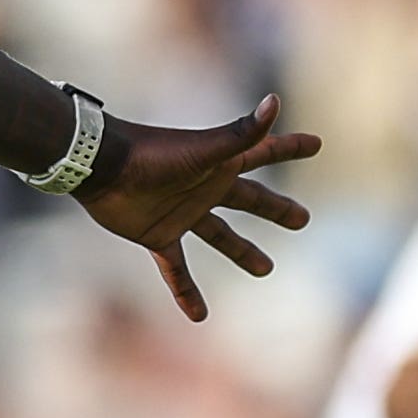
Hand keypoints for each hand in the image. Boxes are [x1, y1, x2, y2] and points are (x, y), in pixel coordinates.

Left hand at [80, 94, 322, 321]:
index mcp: (220, 164)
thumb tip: (274, 102)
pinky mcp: (158, 235)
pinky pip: (177, 269)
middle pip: (250, 200)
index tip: (316, 144)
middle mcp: (205, 188)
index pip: (264, 153)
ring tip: (265, 269)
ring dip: (242, 252)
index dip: (290, 147)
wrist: (100, 168)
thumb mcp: (204, 150)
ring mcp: (183, 213)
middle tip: (303, 220)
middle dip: (276, 209)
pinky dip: (186, 291)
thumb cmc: (152, 155)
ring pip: (219, 236)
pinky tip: (199, 316)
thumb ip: (240, 134)